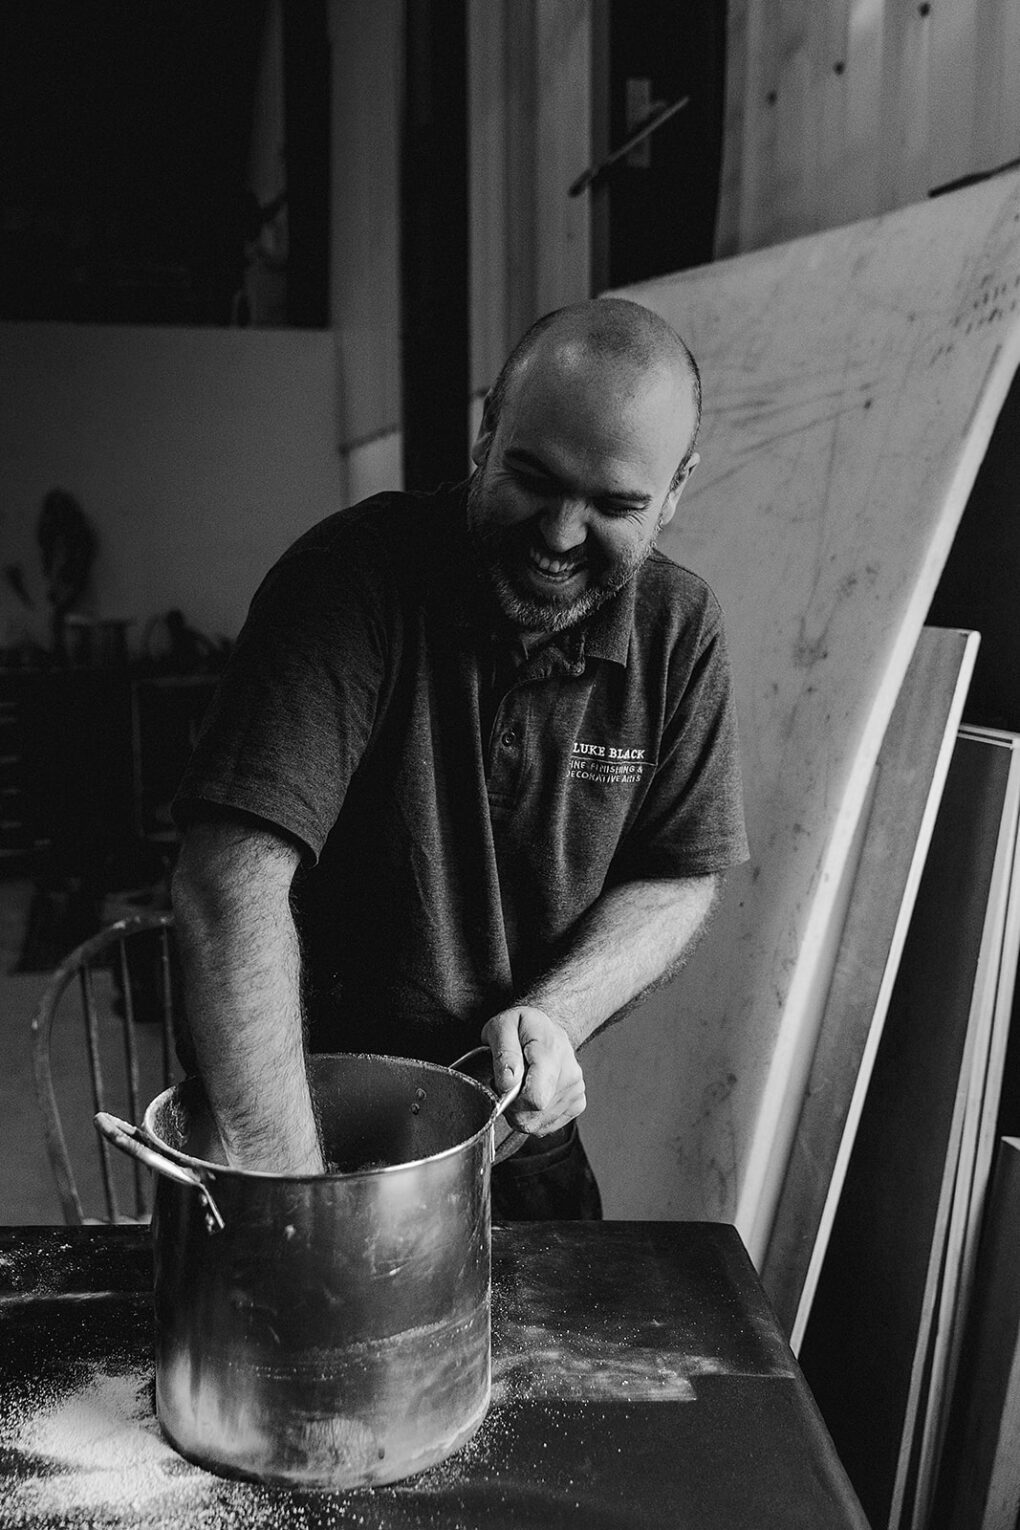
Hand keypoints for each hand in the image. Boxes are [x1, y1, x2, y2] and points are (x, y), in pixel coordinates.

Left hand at [481, 1006, 585, 1135]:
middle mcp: (571, 1073)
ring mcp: (576, 1089)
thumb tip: (508, 1084)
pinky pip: (548, 1125)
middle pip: (535, 1114)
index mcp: (552, 1052)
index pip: (536, 1099)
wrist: (545, 1027)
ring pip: (539, 1124)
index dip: (512, 1102)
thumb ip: (504, 1054)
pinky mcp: (578, 1102)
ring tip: (520, 1086)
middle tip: (507, 1084)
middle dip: (512, 1108)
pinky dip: (534, 1117)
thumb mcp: (502, 1027)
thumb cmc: (521, 1027)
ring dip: (522, 1112)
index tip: (501, 1086)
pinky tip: (531, 1094)